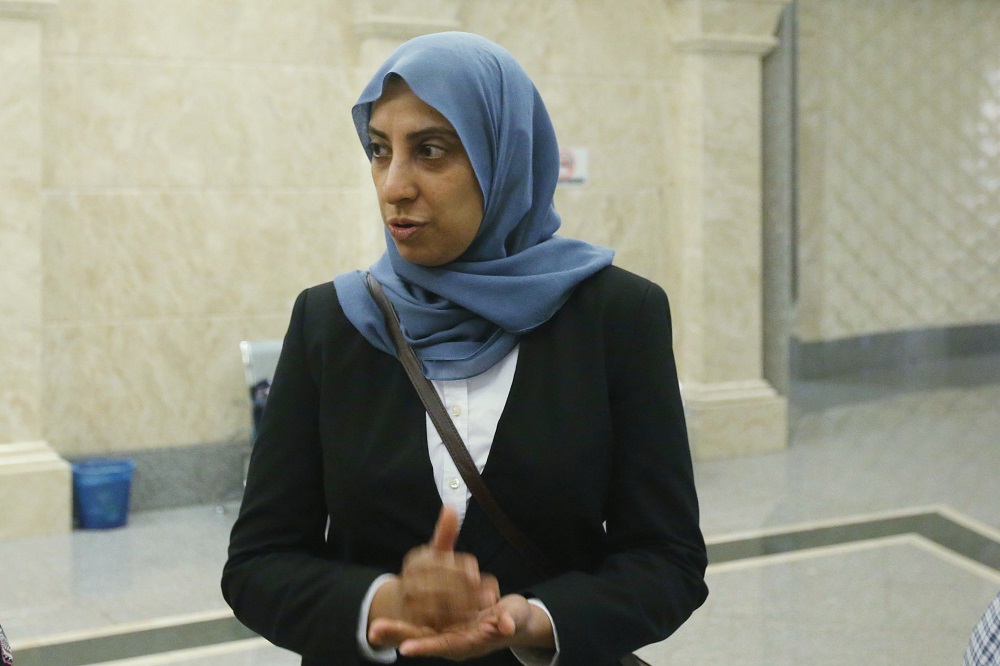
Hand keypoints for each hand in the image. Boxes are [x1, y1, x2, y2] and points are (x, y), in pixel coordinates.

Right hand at [369, 506, 498, 644]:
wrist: (401, 602)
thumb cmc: (427, 573)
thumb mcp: (435, 551)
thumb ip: (445, 533)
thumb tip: (451, 507)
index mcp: (416, 560)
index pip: (439, 563)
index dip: (459, 568)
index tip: (476, 572)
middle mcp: (409, 580)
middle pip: (440, 585)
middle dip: (466, 589)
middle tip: (490, 592)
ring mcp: (410, 602)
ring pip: (440, 604)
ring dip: (464, 605)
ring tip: (486, 603)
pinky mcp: (414, 620)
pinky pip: (436, 621)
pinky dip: (454, 620)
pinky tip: (472, 617)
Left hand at [378, 594, 553, 660]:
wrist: (511, 621)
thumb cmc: (514, 620)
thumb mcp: (515, 618)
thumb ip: (510, 621)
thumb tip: (506, 625)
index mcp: (469, 641)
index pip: (445, 644)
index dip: (427, 645)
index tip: (406, 648)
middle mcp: (454, 640)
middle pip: (425, 639)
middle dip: (401, 636)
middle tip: (376, 632)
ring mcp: (446, 633)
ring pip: (417, 633)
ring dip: (395, 633)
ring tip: (373, 631)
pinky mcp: (442, 623)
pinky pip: (418, 624)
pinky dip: (399, 628)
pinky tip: (379, 628)